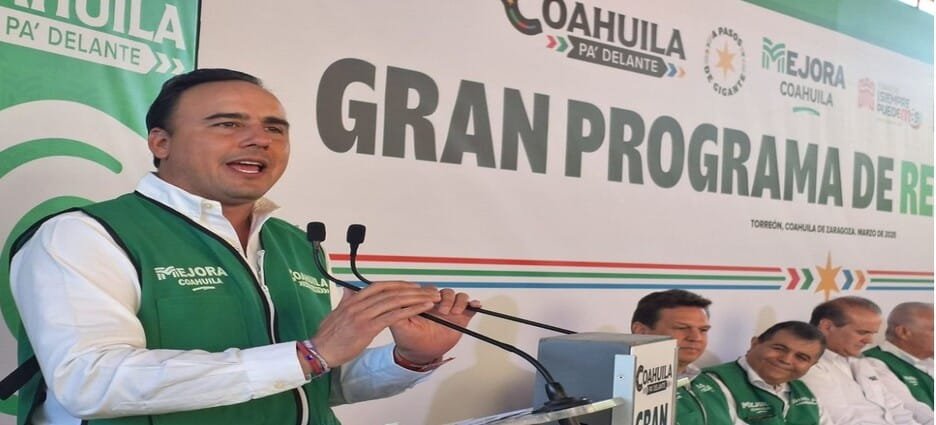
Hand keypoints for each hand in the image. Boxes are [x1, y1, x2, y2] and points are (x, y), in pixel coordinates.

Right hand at [310, 281, 440, 366]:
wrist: (319, 352)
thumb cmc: (328, 337)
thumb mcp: (335, 314)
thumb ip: (345, 302)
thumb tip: (348, 291)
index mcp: (352, 300)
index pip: (379, 286)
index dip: (397, 284)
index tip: (411, 286)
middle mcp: (358, 304)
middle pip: (390, 291)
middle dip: (411, 290)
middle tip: (427, 291)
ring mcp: (363, 315)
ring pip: (394, 301)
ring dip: (415, 299)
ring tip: (430, 299)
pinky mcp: (367, 328)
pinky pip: (393, 316)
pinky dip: (410, 311)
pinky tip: (422, 310)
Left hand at [390, 287, 479, 363]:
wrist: (420, 354)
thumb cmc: (409, 338)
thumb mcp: (399, 326)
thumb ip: (398, 312)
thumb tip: (399, 299)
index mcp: (423, 301)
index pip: (429, 290)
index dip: (431, 294)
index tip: (431, 302)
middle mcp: (437, 303)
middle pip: (445, 291)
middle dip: (446, 298)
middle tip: (443, 310)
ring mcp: (449, 309)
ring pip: (458, 296)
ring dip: (458, 301)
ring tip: (454, 313)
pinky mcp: (460, 317)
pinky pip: (470, 307)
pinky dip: (473, 304)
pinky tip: (474, 306)